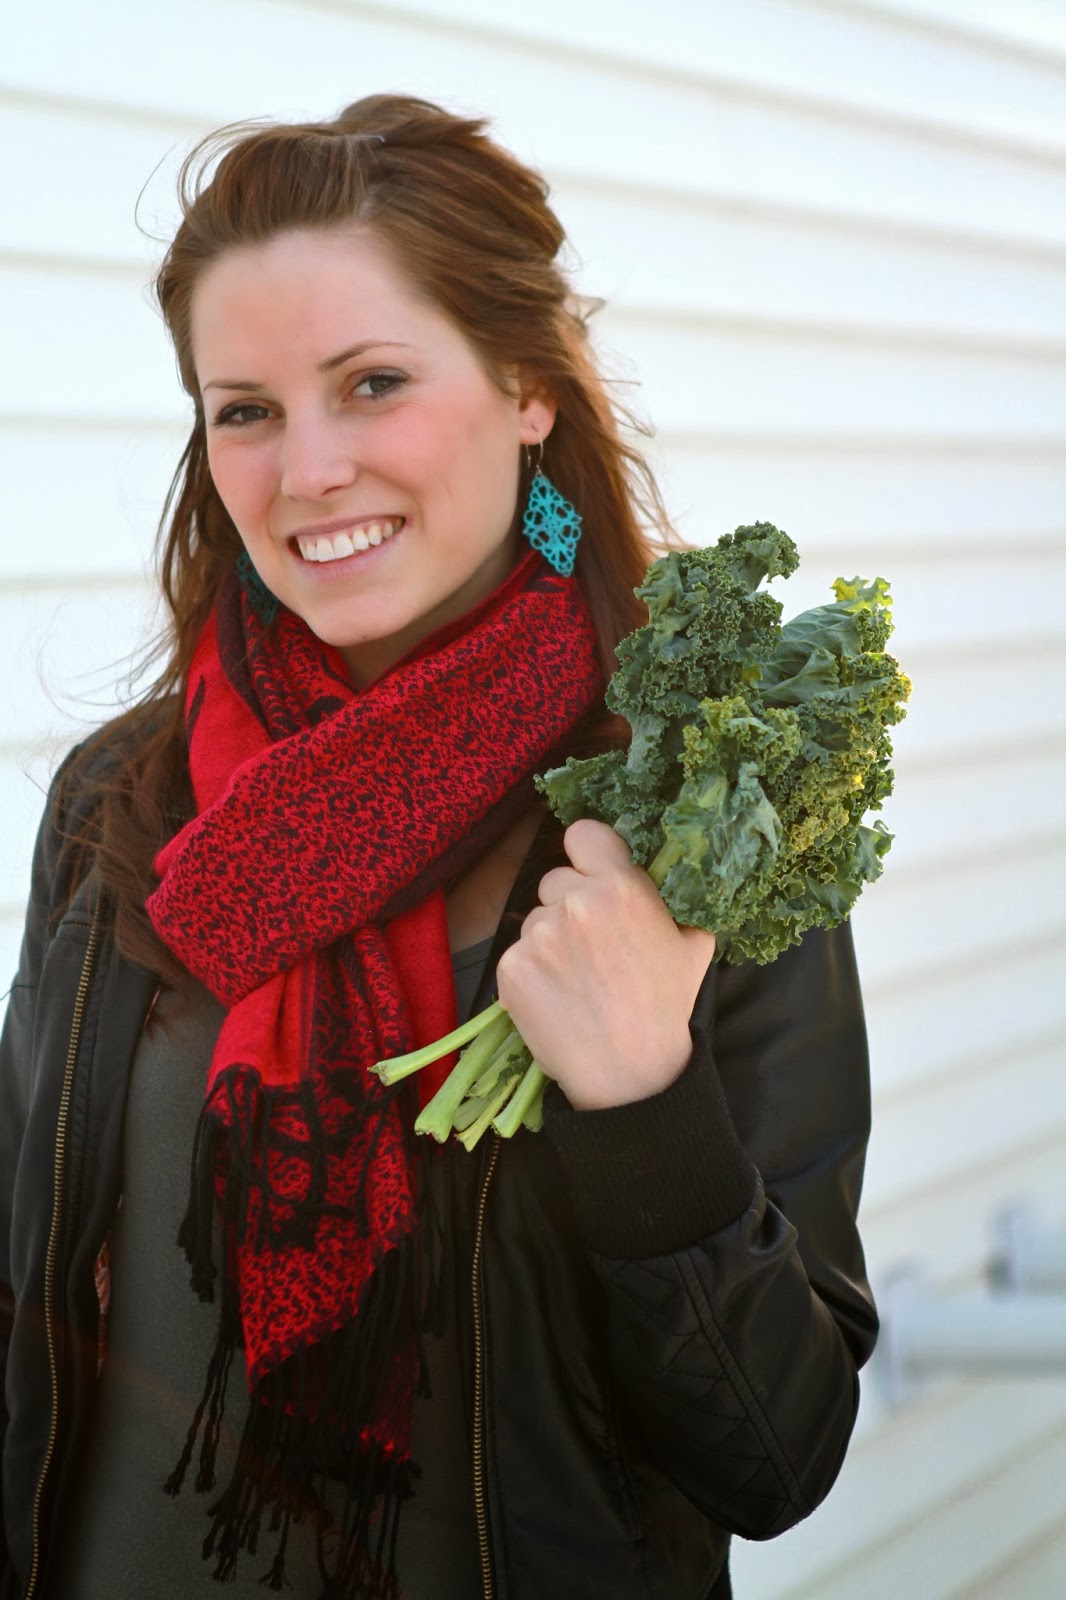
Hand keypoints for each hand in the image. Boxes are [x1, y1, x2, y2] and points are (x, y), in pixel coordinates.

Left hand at [495, 819, 715, 1110]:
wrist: (631, 1074)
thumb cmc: (666, 1007)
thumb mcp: (693, 943)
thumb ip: (672, 899)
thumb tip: (662, 873)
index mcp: (622, 887)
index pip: (582, 833)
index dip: (587, 854)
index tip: (591, 874)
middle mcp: (575, 902)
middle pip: (555, 879)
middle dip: (569, 904)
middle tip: (591, 945)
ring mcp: (539, 935)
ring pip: (535, 919)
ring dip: (550, 940)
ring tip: (577, 979)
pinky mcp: (512, 968)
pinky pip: (518, 954)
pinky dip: (532, 972)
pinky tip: (557, 997)